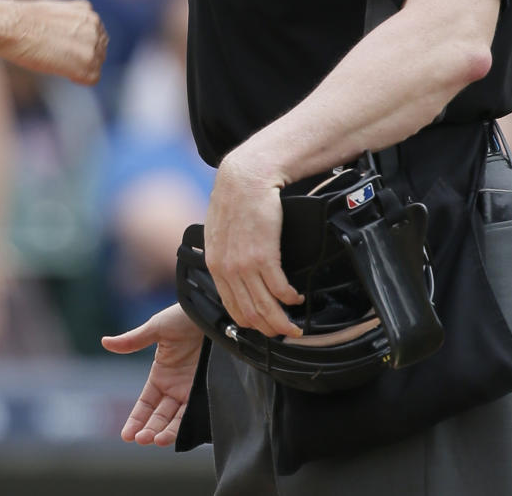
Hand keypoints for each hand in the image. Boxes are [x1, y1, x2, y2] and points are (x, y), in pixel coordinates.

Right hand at [8, 0, 107, 85]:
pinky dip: (78, 79)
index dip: (80, 46)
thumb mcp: (54, 12)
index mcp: (87, 10)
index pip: (96, 35)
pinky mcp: (87, 62)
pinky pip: (92, 78)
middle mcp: (95, 25)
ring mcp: (93, 43)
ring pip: (96, 64)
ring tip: (57, 61)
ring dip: (80, 67)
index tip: (64, 49)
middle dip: (83, 56)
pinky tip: (62, 70)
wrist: (14, 28)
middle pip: (99, 50)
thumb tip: (71, 37)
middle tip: (58, 58)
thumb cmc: (24, 21)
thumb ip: (71, 23)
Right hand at [101, 304, 203, 446]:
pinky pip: (192, 413)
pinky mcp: (205, 390)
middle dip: (148, 430)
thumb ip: (133, 341)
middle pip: (158, 416)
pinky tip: (172, 435)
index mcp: (161, 374)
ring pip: (174, 419)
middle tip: (140, 440)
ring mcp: (190, 390)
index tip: (126, 435)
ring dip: (164, 432)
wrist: (212, 314)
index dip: (136, 419)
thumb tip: (105, 342)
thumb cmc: (182, 317)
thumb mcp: (156, 328)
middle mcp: (174, 387)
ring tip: (154, 440)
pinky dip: (182, 426)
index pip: (145, 404)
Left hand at [205, 149, 302, 338]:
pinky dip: (291, 299)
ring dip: (282, 321)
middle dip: (269, 329)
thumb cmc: (236, 201)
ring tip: (294, 325)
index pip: (231, 307)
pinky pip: (280, 289)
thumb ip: (225, 255)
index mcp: (215, 264)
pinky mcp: (264, 255)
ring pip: (265, 307)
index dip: (250, 323)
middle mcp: (227, 269)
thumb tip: (235, 273)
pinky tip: (296, 298)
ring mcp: (244, 264)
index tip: (263, 327)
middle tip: (284, 333)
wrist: (246, 178)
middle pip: (249, 313)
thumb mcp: (220, 232)